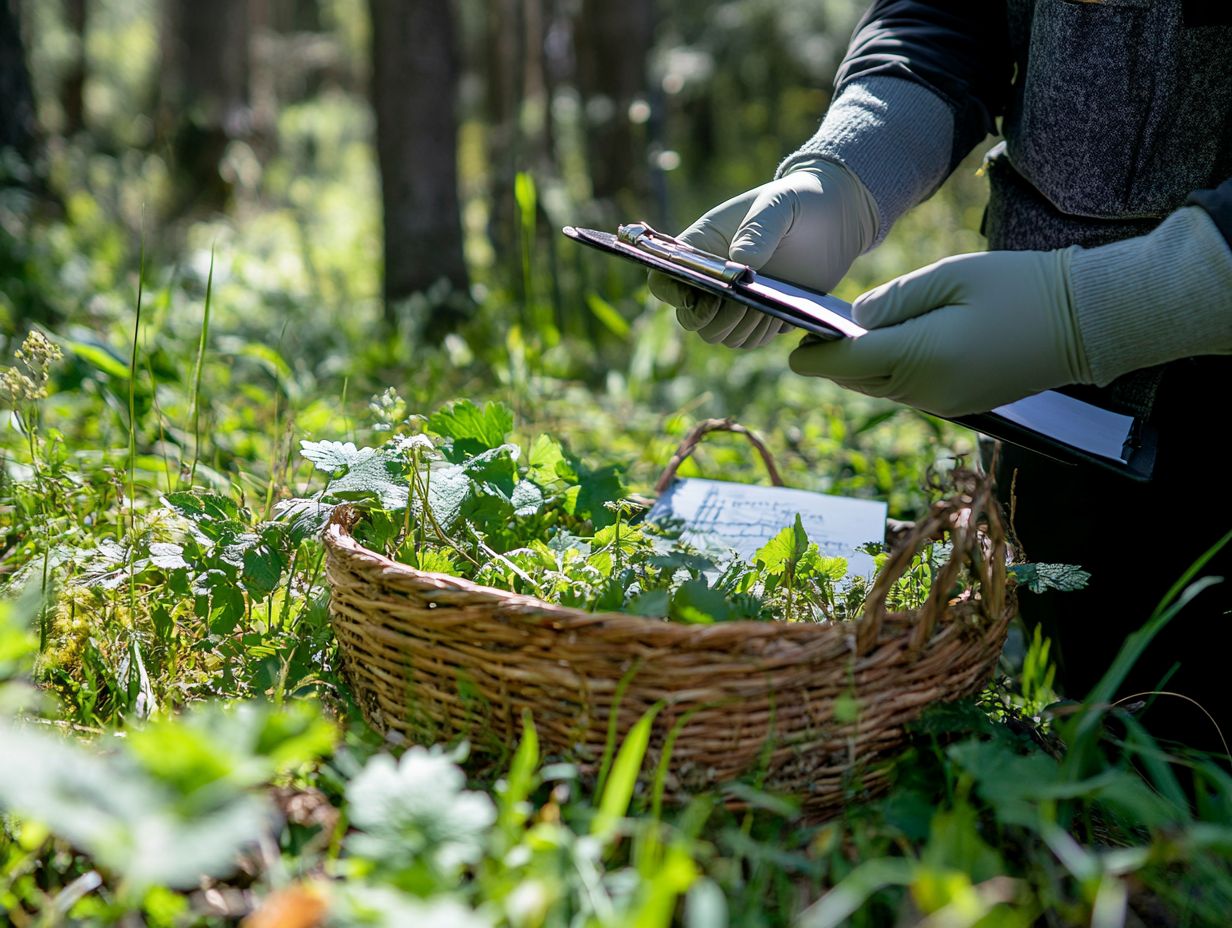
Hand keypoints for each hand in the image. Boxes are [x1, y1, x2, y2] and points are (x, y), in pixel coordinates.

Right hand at [648, 159, 875, 347]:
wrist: (836, 216)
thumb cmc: (798, 200)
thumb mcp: (778, 205)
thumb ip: (757, 230)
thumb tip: (740, 263)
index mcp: (701, 247)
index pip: (664, 278)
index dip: (671, 294)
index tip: (697, 296)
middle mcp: (713, 278)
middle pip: (691, 319)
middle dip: (712, 319)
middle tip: (741, 304)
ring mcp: (736, 300)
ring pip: (720, 335)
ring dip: (740, 328)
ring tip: (766, 305)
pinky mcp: (761, 314)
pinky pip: (749, 339)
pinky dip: (761, 333)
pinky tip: (780, 311)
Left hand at [788, 249, 1092, 416]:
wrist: (1087, 322)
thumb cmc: (1020, 288)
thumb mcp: (951, 277)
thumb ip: (896, 299)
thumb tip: (854, 318)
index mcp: (920, 358)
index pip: (846, 364)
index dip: (813, 355)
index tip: (792, 342)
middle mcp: (927, 391)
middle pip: (858, 381)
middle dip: (832, 361)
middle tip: (810, 336)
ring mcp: (945, 403)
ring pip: (882, 389)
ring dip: (860, 368)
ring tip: (843, 338)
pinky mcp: (962, 404)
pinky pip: (909, 392)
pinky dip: (890, 373)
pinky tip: (888, 347)